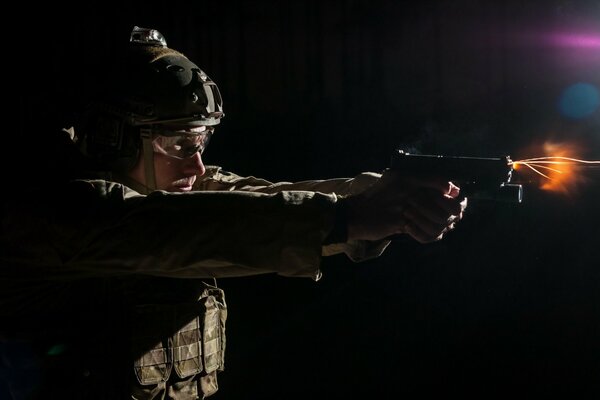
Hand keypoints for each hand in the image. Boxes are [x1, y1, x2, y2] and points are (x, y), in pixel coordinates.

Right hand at [344, 169, 466, 242]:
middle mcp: (409, 191)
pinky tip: (429, 233)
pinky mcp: (402, 223)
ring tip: (443, 227)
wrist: (356, 213)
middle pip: (446, 204)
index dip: (453, 192)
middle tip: (455, 217)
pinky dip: (430, 236)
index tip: (457, 197)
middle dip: (454, 213)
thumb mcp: (394, 180)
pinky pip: (426, 233)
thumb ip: (417, 181)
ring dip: (443, 226)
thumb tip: (448, 189)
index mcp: (408, 178)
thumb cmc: (376, 197)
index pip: (442, 182)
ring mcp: (406, 207)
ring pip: (439, 221)